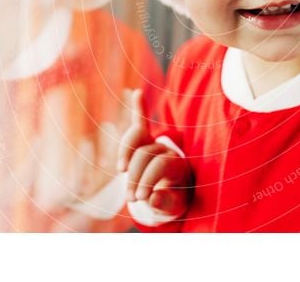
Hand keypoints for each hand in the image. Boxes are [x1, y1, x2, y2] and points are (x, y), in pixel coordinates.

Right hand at [117, 89, 192, 216]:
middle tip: (131, 199)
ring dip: (125, 153)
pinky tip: (136, 93)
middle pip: (145, 154)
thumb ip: (166, 203)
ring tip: (121, 171)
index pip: (160, 164)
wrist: (172, 192)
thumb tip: (152, 198)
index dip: (148, 180)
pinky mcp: (143, 140)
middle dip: (135, 176)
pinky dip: (138, 107)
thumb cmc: (173, 199)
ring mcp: (154, 143)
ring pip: (136, 137)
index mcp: (178, 163)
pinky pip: (140, 121)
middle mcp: (167, 149)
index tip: (140, 198)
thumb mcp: (174, 206)